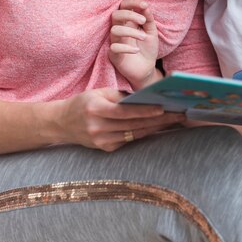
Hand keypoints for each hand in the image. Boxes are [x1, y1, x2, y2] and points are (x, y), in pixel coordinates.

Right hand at [56, 87, 184, 151]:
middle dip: (159, 120)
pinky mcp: (105, 148)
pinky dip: (144, 133)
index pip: (125, 112)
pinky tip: (159, 127)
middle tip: (179, 114)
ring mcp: (101, 141)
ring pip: (135, 134)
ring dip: (156, 128)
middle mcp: (97, 127)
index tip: (163, 108)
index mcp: (95, 108)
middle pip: (134, 125)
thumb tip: (146, 98)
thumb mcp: (99, 93)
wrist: (61, 123)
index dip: (145, 111)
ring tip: (174, 120)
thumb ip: (121, 96)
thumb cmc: (84, 103)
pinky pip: (129, 140)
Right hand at [109, 0, 159, 88]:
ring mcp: (116, 41)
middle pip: (115, 15)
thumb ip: (148, 19)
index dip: (132, 2)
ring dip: (130, 31)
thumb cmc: (147, 49)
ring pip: (114, 30)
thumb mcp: (152, 32)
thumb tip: (145, 5)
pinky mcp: (114, 54)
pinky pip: (114, 47)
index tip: (144, 5)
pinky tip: (137, 51)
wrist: (146, 69)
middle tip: (143, 21)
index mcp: (128, 22)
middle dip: (130, 14)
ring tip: (143, 37)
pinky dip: (126, 48)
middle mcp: (120, 29)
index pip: (124, 6)